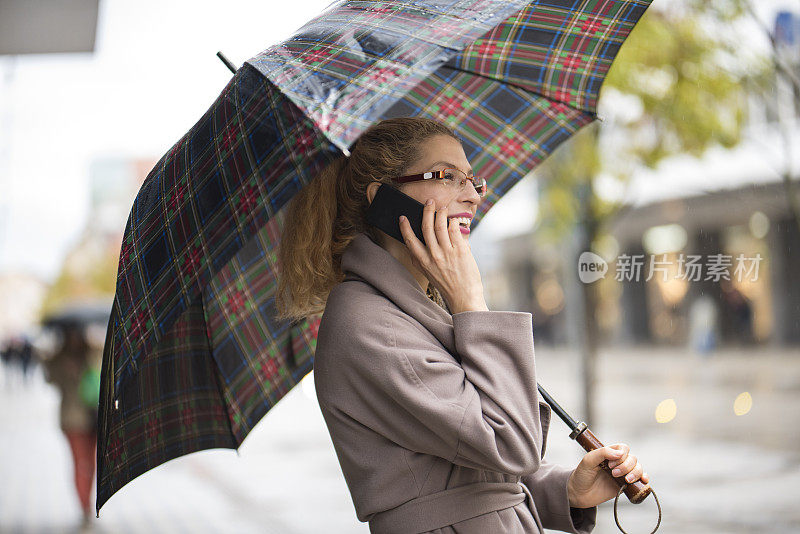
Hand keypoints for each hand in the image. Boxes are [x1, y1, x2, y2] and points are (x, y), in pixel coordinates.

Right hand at [398, 199, 487, 313]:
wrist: (464, 296)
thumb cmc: (446, 284)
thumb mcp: (427, 273)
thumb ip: (419, 259)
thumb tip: (412, 245)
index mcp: (423, 262)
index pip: (410, 240)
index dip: (405, 227)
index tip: (402, 217)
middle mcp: (433, 256)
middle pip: (427, 228)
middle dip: (427, 212)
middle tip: (429, 202)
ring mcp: (447, 253)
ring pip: (440, 226)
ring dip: (440, 213)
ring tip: (442, 208)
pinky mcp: (461, 251)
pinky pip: (454, 231)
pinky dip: (453, 222)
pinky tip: (453, 220)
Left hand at [566, 443, 649, 508]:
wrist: (579, 494)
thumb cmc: (581, 475)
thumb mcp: (588, 461)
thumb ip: (602, 453)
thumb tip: (619, 453)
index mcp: (609, 454)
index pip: (623, 448)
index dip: (621, 455)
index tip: (610, 464)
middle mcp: (617, 463)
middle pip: (632, 458)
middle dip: (626, 466)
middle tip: (613, 473)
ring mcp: (622, 474)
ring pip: (638, 468)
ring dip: (635, 472)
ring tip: (626, 480)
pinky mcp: (625, 485)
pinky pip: (640, 480)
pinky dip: (644, 478)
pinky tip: (643, 480)